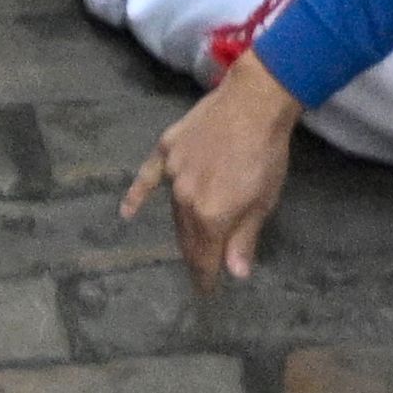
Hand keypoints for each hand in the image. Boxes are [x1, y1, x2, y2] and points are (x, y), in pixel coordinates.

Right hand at [120, 48, 302, 291]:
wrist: (254, 101)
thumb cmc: (266, 154)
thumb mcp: (263, 201)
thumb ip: (244, 238)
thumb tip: (234, 273)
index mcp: (210, 216)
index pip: (204, 258)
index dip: (206, 277)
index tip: (207, 291)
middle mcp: (185, 199)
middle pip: (188, 237)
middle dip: (196, 255)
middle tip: (203, 268)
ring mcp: (173, 172)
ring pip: (175, 210)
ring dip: (183, 227)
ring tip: (190, 240)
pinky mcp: (168, 148)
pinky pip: (148, 175)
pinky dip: (137, 194)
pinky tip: (127, 211)